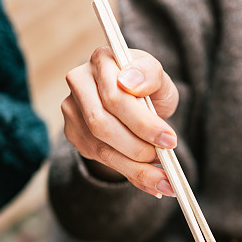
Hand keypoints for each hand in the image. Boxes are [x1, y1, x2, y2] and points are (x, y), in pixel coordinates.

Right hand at [61, 46, 179, 196]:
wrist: (136, 98)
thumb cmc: (148, 85)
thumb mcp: (159, 76)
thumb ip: (150, 74)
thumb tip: (130, 83)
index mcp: (102, 60)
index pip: (115, 97)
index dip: (143, 123)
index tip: (169, 139)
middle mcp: (80, 83)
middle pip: (102, 124)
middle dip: (138, 147)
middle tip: (165, 158)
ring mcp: (72, 110)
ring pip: (100, 147)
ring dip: (135, 167)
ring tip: (163, 179)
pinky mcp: (74, 134)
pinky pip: (101, 160)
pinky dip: (130, 174)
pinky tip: (151, 181)